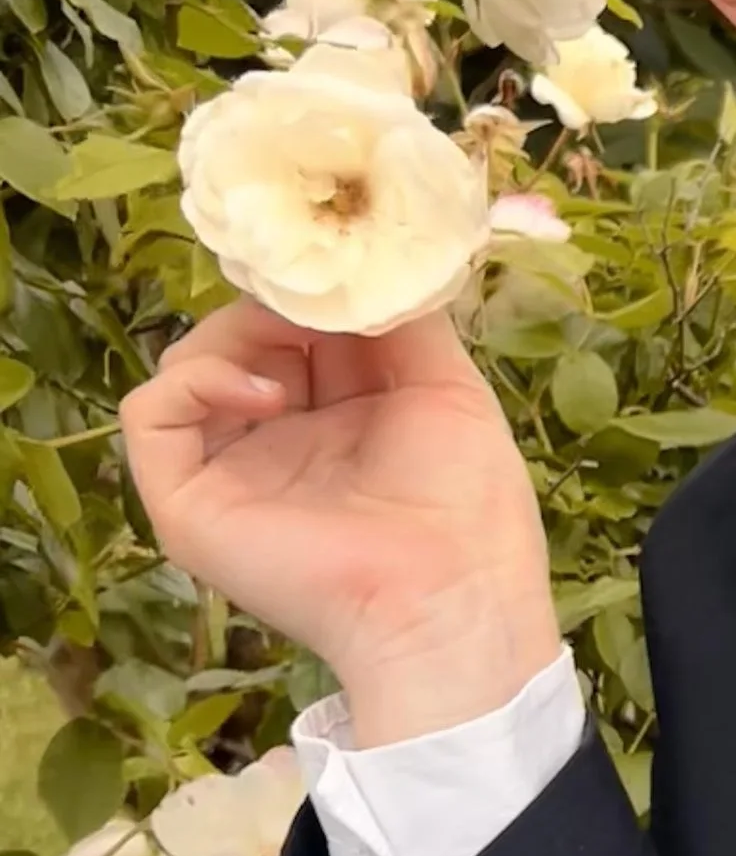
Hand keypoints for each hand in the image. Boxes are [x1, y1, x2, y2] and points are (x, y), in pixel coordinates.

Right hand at [120, 300, 564, 744]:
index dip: (312, 291)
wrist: (448, 596)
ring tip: (294, 348)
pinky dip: (196, 380)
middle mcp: (280, 440)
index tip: (336, 262)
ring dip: (236, 333)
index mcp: (342, 417)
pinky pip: (150, 415)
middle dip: (275, 303)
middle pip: (242, 337)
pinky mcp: (188, 501)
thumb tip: (370, 259)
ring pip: (189, 365)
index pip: (300, 329)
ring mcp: (231, 470)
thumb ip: (406, 319)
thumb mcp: (448, 389)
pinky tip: (265, 394)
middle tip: (314, 295)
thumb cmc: (466, 504)